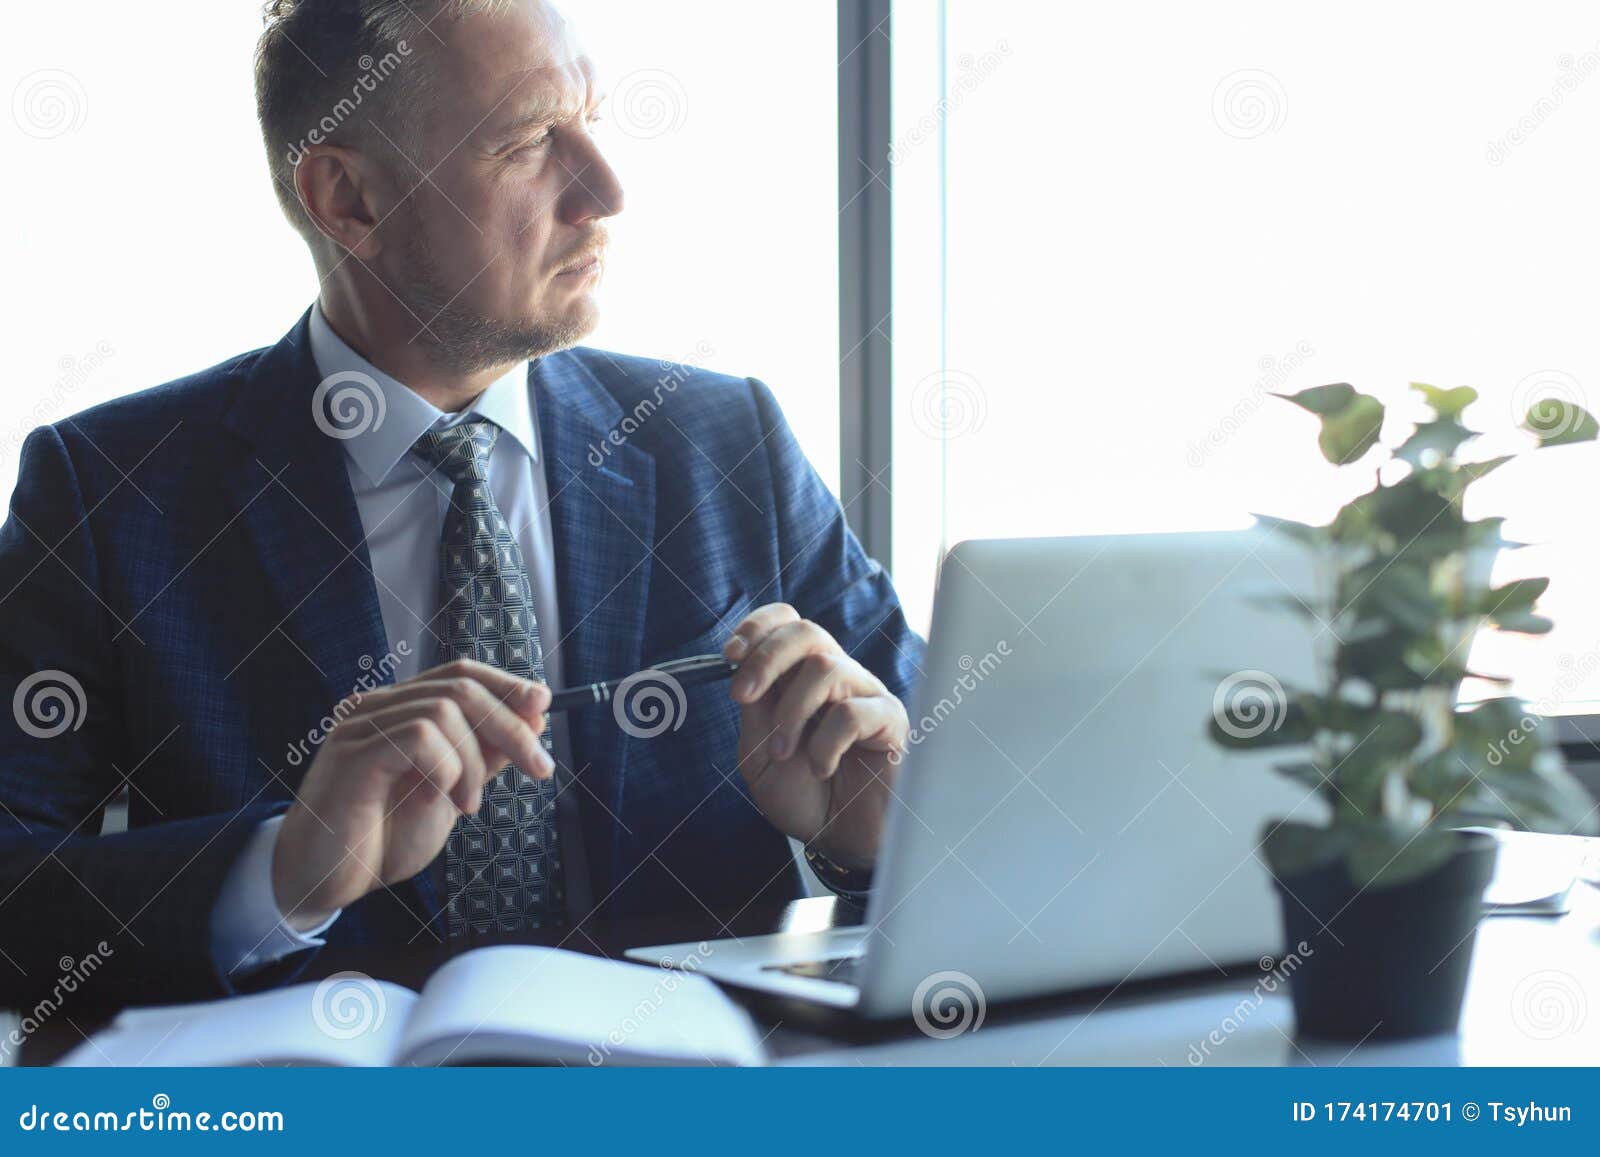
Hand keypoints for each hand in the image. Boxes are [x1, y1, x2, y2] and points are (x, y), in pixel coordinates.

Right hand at [272, 659, 552, 929]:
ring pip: (444, 710)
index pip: (459, 673)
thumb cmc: (382, 838)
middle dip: (511, 725)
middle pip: (460, 686)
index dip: (506, 684)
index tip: (545, 705)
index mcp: (398, 710)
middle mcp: (375, 708)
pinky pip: (419, 737)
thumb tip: (534, 716)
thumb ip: (484, 755)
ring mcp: (359, 728)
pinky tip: (437, 802)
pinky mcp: (352, 756)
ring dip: (474, 763)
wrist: (324, 882)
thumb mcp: (451, 793)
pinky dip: (445, 770)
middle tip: (541, 768)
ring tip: (468, 806)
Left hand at [723, 604, 907, 870]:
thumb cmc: (804, 797)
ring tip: (785, 754)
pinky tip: (824, 768)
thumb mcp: (760, 754)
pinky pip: (853, 712)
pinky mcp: (891, 722)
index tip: (730, 655)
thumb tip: (742, 665)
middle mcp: (838, 677)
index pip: (788, 622)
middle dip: (766, 659)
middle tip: (742, 697)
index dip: (758, 627)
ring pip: (825, 668)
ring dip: (791, 713)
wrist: (839, 842)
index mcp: (802, 677)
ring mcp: (867, 695)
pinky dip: (825, 744)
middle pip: (807, 632)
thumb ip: (755, 711)